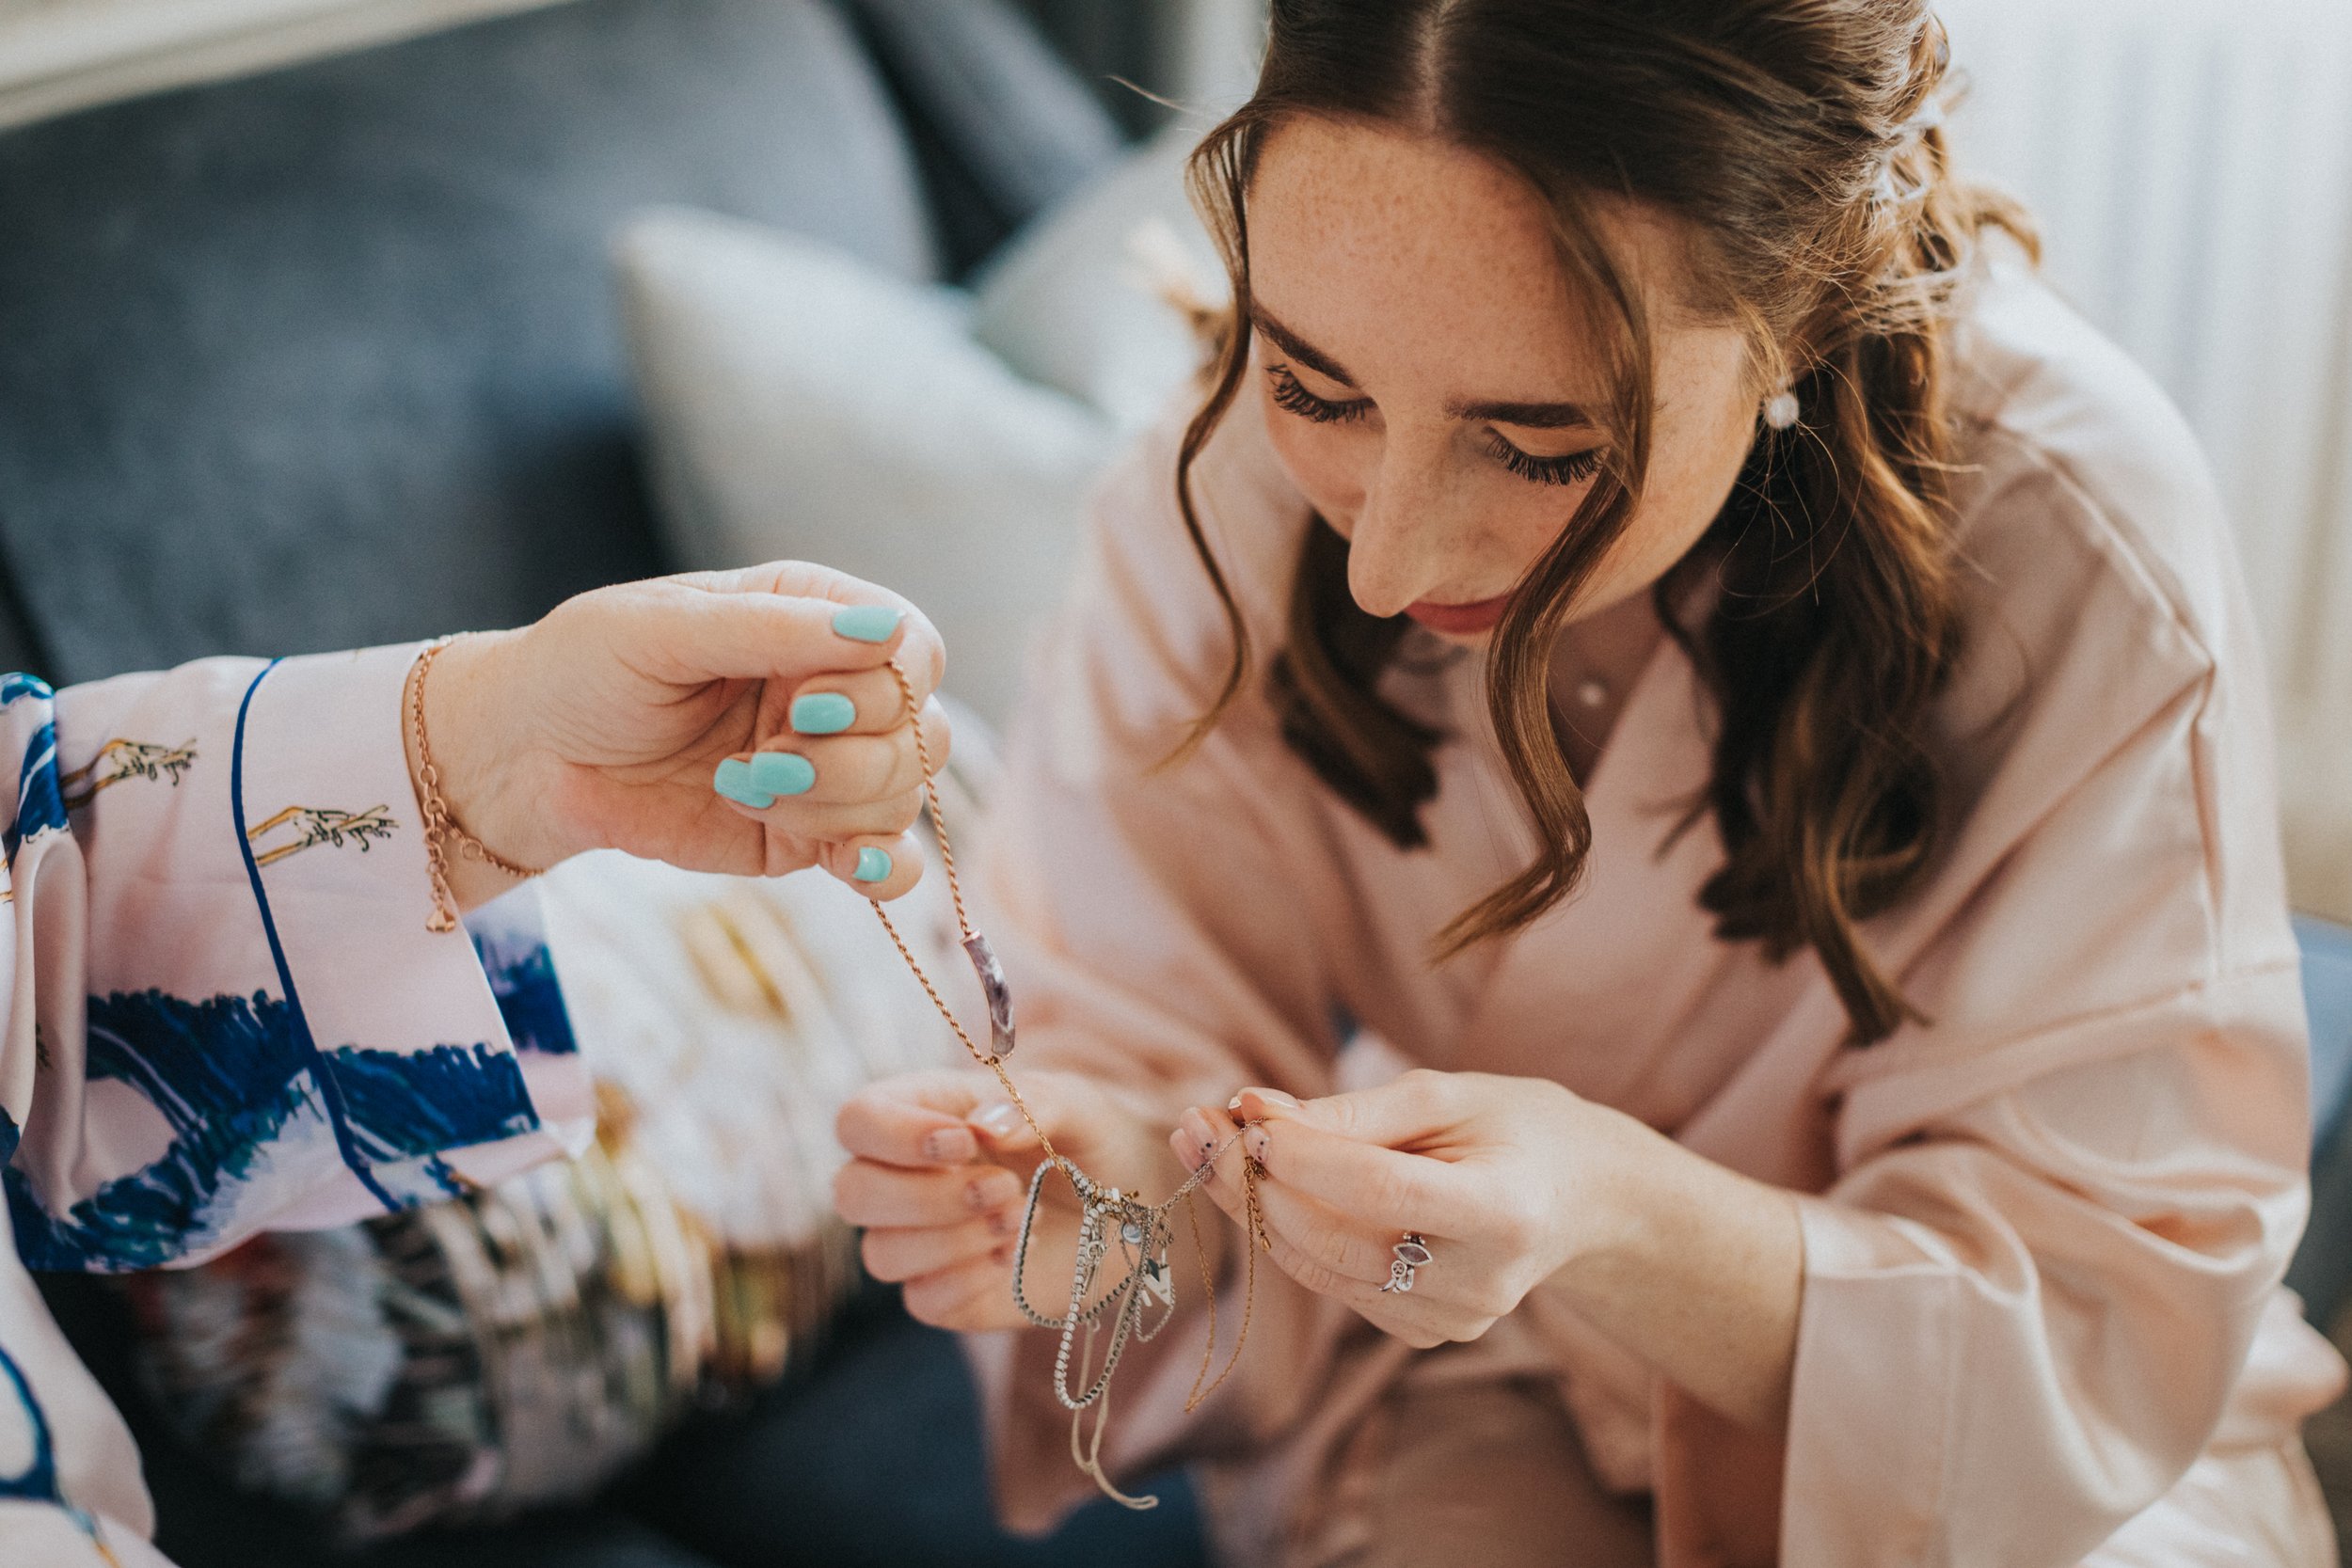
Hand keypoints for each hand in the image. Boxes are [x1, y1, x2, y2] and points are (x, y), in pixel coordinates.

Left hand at [414, 562, 949, 904]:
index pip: (913, 647)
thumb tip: (884, 630)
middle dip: (848, 757)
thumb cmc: (585, 669)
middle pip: (921, 731)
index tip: (801, 703)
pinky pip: (890, 862)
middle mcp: (835, 691)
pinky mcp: (808, 838)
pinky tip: (846, 863)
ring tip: (745, 791)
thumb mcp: (665, 628)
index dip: (881, 686)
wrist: (523, 760)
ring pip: (903, 797)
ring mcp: (828, 768)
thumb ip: (774, 629)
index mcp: (814, 617)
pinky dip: (885, 867)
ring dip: (835, 805)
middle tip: (760, 759)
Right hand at [833, 1068, 1184, 1331]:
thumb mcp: (1078, 1106)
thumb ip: (1033, 1104)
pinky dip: (968, 1280)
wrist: (1133, 1208)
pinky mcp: (945, 1294)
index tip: (964, 1142)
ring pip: (880, 1254)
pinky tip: (1015, 1256)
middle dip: (927, 1196)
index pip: (857, 1120)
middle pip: (851, 1193)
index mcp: (922, 1113)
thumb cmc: (1092, 1140)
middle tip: (1005, 1188)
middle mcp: (904, 1177)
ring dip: (954, 1240)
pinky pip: (920, 1301)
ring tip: (1023, 1217)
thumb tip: (982, 1127)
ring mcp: (919, 1241)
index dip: (895, 1134)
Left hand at [1170, 1069, 1621, 1348]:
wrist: (1581, 1201)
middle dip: (1252, 1183)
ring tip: (1204, 1142)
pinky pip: (1333, 1283)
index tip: (1244, 1115)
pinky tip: (1254, 1182)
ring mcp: (1451, 1321)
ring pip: (1320, 1269)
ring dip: (1250, 1207)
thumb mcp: (1448, 1096)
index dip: (1305, 1157)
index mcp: (1502, 1213)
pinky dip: (1286, 1233)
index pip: (1380, 1190)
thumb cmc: (1514, 1129)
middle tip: (1195, 1125)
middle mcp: (1478, 1283)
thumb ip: (1354, 1111)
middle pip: (1336, 1240)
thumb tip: (1252, 1111)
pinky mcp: (1424, 1335)